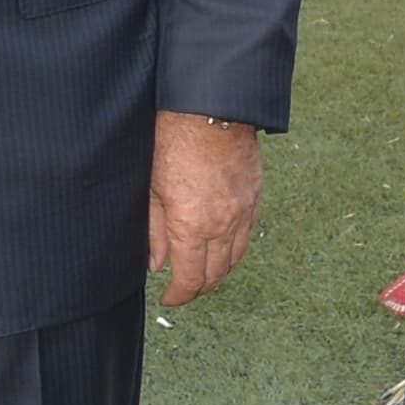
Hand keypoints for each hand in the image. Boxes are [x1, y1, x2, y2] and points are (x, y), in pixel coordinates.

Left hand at [150, 111, 262, 305]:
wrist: (209, 107)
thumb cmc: (172, 140)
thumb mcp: (151, 189)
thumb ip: (154, 231)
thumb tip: (156, 264)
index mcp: (192, 227)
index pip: (190, 279)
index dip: (179, 296)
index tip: (168, 298)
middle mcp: (222, 225)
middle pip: (215, 274)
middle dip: (198, 288)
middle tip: (183, 288)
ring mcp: (242, 211)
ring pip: (235, 258)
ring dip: (218, 271)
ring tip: (201, 271)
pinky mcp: (254, 196)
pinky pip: (247, 234)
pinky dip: (234, 248)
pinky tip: (221, 245)